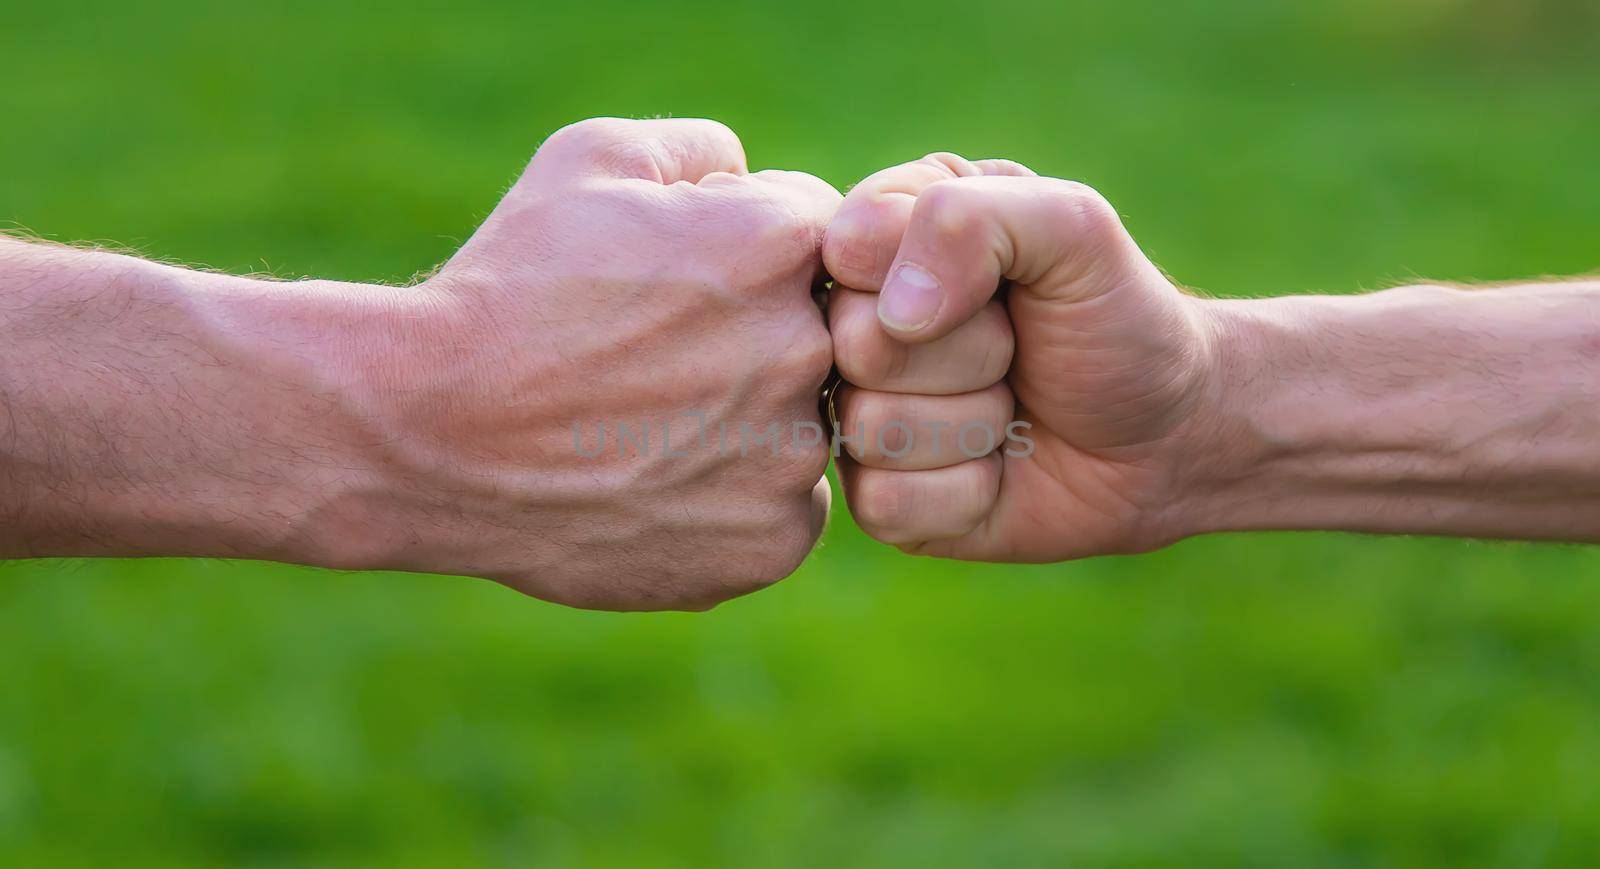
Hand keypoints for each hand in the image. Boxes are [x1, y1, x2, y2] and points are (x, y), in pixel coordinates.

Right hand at [353, 118, 839, 608]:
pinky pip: (786, 510)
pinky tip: (657, 482)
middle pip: (825, 333)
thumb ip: (701, 149)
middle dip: (757, 335)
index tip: (680, 282)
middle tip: (663, 358)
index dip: (750, 250)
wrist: (431, 431)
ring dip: (753, 421)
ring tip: (650, 424)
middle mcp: (806, 350)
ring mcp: (793, 457)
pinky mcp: (770, 542)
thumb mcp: (590, 162)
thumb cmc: (508, 287)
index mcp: (779, 244)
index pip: (825, 235)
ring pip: (808, 426)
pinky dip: (736, 499)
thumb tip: (752, 174)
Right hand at [823, 154, 1218, 560]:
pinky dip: (964, 492)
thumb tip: (895, 314)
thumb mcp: (1074, 228)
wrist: (1169, 439)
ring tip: (1011, 409)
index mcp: (888, 233)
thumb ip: (972, 218)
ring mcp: (859, 412)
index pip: (849, 244)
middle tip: (1016, 351)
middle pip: (856, 343)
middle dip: (969, 353)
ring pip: (868, 427)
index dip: (931, 271)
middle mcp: (858, 322)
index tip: (1001, 283)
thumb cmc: (1117, 320)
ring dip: (972, 424)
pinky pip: (884, 502)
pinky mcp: (877, 499)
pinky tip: (997, 472)